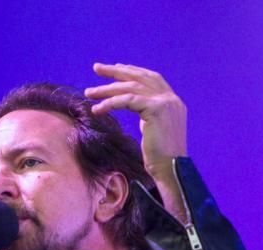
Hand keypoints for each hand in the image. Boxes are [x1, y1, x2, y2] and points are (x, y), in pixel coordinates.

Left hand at [85, 63, 187, 183]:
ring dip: (107, 89)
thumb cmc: (160, 157)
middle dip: (116, 71)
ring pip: (131, 88)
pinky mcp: (156, 109)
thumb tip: (133, 105)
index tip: (115, 67)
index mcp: (173, 101)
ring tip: (89, 93)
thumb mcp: (155, 129)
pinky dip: (111, 103)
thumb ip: (148, 114)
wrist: (170, 169)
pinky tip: (97, 109)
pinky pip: (128, 100)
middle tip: (97, 68)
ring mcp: (165, 102)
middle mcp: (171, 99)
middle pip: (139, 77)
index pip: (151, 78)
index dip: (132, 71)